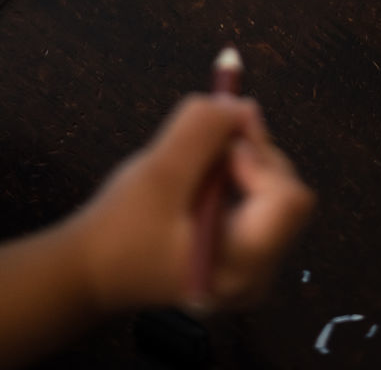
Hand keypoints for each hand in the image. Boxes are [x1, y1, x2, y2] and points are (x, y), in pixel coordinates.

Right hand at [63, 94, 313, 312]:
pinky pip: (257, 201)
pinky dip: (235, 176)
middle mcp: (256, 273)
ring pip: (274, 192)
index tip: (222, 146)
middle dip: (252, 154)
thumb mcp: (158, 170)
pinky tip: (201, 178)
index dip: (260, 158)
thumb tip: (240, 105)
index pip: (288, 199)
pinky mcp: (239, 255)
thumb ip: (201, 131)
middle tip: (210, 137)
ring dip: (242, 162)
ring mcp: (251, 268)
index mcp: (242, 264)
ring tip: (197, 164)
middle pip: (285, 192)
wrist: (91, 270)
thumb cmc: (120, 229)